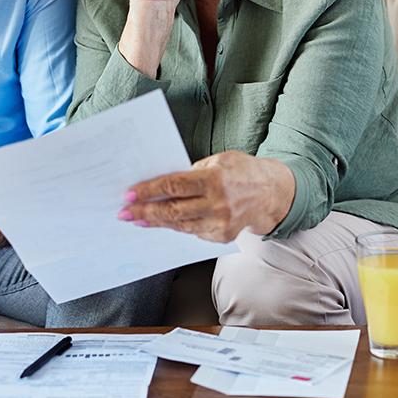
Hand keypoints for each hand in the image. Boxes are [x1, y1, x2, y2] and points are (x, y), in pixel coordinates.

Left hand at [118, 151, 295, 240]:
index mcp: (215, 179)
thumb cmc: (242, 171)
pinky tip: (159, 223)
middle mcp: (218, 203)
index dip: (149, 191)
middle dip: (145, 212)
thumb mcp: (218, 160)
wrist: (272, 193)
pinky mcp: (221, 236)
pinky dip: (174, 226)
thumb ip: (191, 171)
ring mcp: (220, 223)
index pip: (174, 186)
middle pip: (173, 210)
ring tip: (136, 219)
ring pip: (179, 224)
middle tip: (124, 213)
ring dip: (155, 222)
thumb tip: (161, 181)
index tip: (130, 194)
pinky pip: (190, 231)